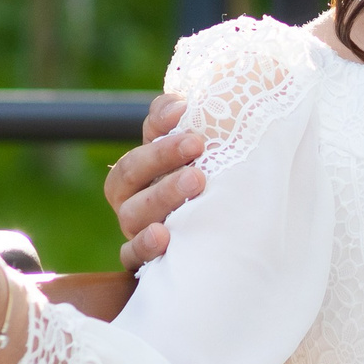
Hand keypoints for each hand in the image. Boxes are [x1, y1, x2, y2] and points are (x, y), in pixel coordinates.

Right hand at [105, 93, 203, 272]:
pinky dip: (144, 246)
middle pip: (131, 173)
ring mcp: (137, 230)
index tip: (184, 110)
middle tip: (196, 144)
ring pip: (132, 213)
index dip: (158, 123)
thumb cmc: (216, 187)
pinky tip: (163, 236)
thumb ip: (192, 126)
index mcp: (147, 167)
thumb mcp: (209, 155)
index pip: (146, 135)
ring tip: (195, 182)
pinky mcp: (144, 262)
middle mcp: (135, 197)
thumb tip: (186, 101)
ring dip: (161, 196)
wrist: (232, 241)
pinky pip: (132, 256)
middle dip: (161, 156)